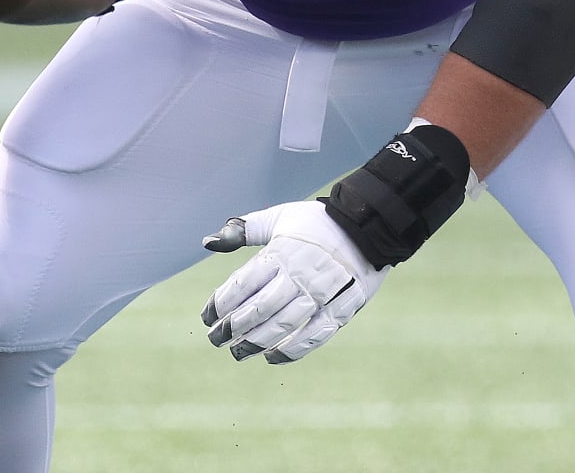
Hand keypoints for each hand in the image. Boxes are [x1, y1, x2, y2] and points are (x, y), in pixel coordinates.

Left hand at [200, 201, 386, 364]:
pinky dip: (292, 350)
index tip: (206, 317)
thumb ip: (243, 230)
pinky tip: (272, 357)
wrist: (368, 225)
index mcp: (281, 252)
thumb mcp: (278, 218)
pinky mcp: (342, 308)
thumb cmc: (316, 222)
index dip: (221, 302)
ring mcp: (321, 294)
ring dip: (256, 342)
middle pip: (259, 308)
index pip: (243, 283)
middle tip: (215, 339)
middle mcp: (299, 275)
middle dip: (233, 327)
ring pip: (283, 325)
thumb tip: (207, 243)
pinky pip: (314, 335)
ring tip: (237, 352)